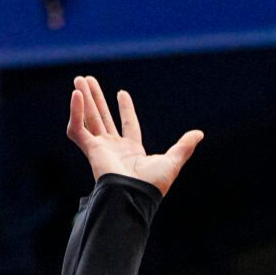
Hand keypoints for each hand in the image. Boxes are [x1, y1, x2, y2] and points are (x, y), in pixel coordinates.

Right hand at [65, 76, 201, 195]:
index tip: (121, 93)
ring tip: (78, 79)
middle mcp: (114, 149)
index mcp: (132, 151)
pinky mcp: (90, 150)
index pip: (128, 125)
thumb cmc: (152, 184)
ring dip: (83, 99)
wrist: (134, 195)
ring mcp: (100, 149)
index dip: (125, 109)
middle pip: (102, 118)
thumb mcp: (173, 161)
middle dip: (96, 99)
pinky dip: (76, 112)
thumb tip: (199, 134)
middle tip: (88, 80)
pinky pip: (77, 129)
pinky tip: (76, 95)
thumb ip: (184, 146)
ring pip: (88, 119)